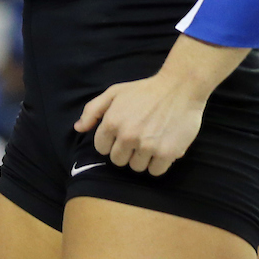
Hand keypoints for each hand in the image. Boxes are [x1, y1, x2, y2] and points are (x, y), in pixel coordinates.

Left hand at [75, 72, 205, 176]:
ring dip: (142, 158)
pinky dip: (158, 163)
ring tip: (151, 141)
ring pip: (136, 168)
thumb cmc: (145, 90)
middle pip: (118, 161)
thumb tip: (78, 129)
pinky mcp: (167, 153)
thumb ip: (93, 110)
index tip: (122, 134)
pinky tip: (161, 148)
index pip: (102, 148)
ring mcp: (147, 146)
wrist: (180, 87)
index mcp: (112, 122)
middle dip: (126, 151)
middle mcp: (128, 136)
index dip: (111, 142)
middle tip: (138, 137)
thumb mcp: (115, 92)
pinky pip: (155, 171)